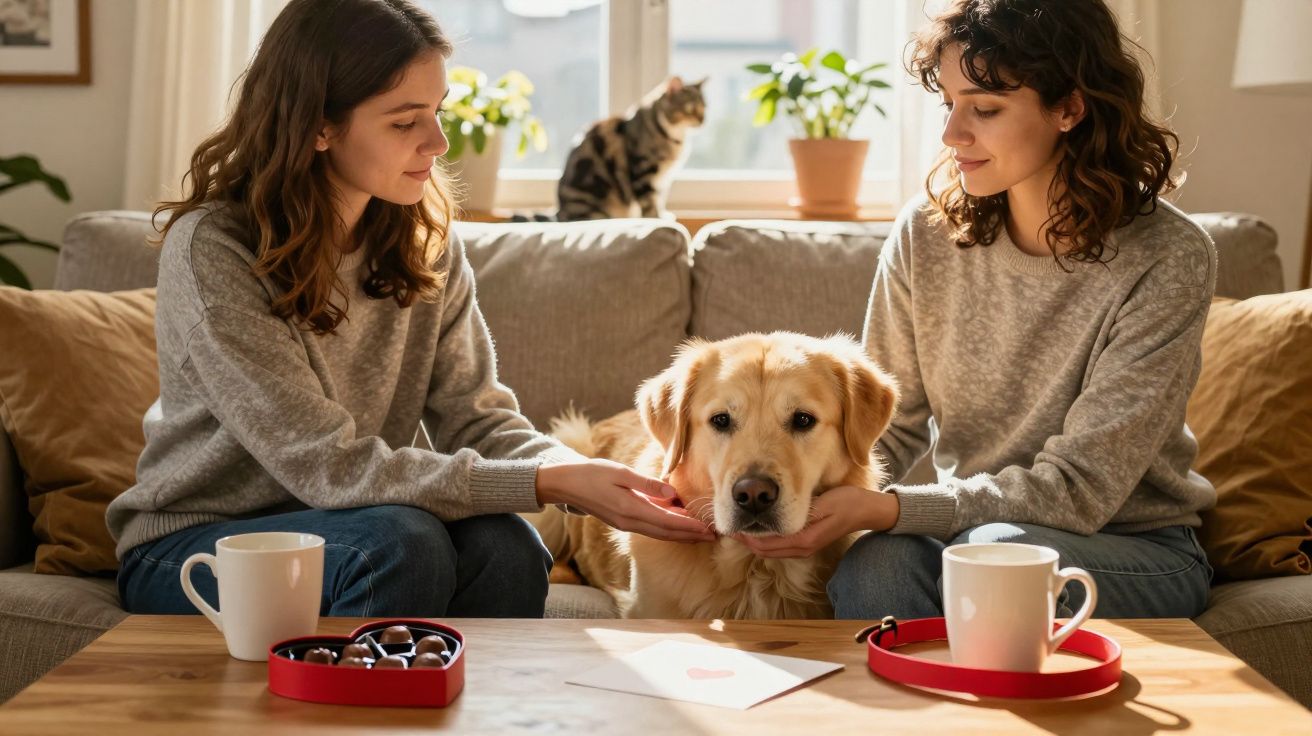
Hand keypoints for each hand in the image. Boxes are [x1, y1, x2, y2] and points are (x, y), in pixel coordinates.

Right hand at [536, 458, 715, 542]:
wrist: (566, 484)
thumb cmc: (592, 474)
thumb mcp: (620, 473)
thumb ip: (646, 483)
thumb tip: (671, 492)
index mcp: (631, 509)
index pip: (668, 522)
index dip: (690, 526)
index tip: (709, 528)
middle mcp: (630, 521)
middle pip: (668, 532)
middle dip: (692, 534)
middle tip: (715, 535)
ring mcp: (626, 524)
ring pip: (660, 533)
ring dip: (682, 534)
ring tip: (702, 533)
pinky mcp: (623, 521)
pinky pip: (652, 529)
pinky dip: (668, 529)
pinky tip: (679, 524)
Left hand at [735, 486, 898, 558]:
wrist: (867, 511)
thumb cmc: (847, 502)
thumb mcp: (824, 503)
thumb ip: (802, 511)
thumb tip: (773, 514)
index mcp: (803, 540)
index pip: (764, 544)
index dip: (744, 535)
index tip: (729, 521)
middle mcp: (801, 548)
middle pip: (763, 550)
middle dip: (744, 539)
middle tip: (727, 522)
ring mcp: (804, 548)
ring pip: (769, 550)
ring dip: (753, 540)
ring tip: (739, 524)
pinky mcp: (806, 544)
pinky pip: (778, 546)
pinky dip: (765, 539)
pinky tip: (759, 526)